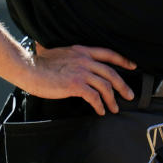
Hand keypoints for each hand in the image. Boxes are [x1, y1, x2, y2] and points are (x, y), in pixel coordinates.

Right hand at [20, 43, 136, 114]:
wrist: (29, 68)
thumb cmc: (40, 63)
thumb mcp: (60, 52)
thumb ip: (71, 57)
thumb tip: (73, 60)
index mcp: (82, 51)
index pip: (108, 54)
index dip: (122, 60)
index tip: (132, 66)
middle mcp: (85, 60)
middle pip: (111, 73)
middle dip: (122, 86)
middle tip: (129, 95)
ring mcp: (81, 72)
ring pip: (105, 86)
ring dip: (112, 99)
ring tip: (114, 108)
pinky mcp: (75, 85)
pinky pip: (94, 97)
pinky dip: (99, 105)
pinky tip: (100, 111)